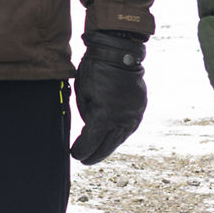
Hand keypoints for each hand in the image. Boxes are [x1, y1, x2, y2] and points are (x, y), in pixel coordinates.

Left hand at [69, 30, 148, 163]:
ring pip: (119, 139)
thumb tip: (88, 130)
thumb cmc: (95, 71)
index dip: (80, 151)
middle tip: (84, 159)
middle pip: (106, 147)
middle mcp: (121, 120)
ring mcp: (133, 116)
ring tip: (97, 152)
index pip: (90, 144)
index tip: (74, 154)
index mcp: (104, 117)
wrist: (119, 53)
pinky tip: (111, 137)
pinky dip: (118, 135)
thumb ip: (86, 117)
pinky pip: (128, 129)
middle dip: (93, 155)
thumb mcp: (82, 95)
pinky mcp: (139, 110)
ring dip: (107, 147)